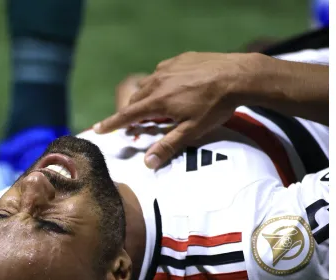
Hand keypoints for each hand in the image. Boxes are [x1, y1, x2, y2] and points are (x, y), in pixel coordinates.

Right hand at [95, 52, 258, 168]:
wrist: (238, 75)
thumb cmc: (215, 106)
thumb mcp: (192, 130)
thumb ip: (168, 145)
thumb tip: (147, 163)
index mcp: (157, 101)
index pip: (127, 115)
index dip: (111, 123)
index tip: (97, 129)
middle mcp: (157, 82)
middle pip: (135, 99)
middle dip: (132, 112)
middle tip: (136, 124)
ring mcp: (168, 68)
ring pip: (148, 85)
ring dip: (146, 97)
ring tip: (157, 107)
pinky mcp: (179, 59)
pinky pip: (162, 73)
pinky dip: (161, 83)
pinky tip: (175, 88)